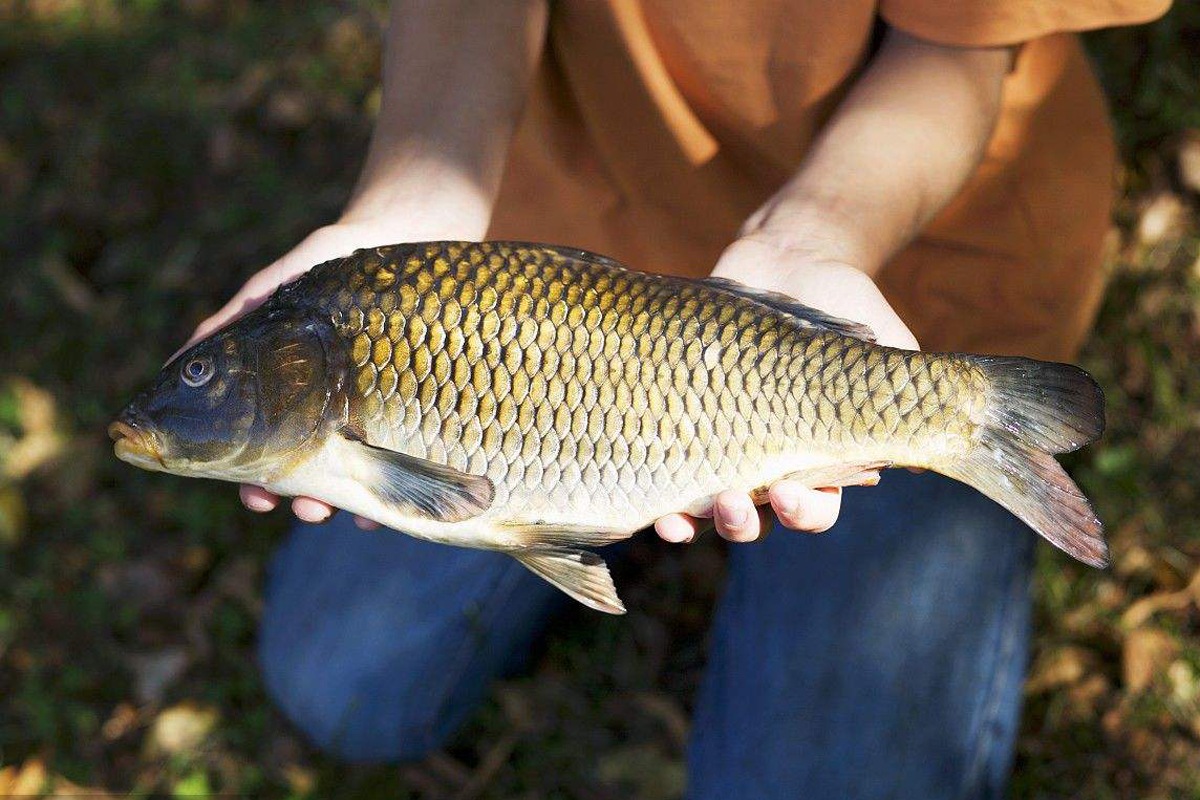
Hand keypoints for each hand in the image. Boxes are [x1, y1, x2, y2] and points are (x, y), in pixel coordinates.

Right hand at [181, 216, 483, 528]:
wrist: (411, 242)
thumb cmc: (337, 268)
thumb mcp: (280, 289)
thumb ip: (235, 327)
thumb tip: (173, 368)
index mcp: (293, 397)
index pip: (265, 452)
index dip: (254, 481)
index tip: (254, 496)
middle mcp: (333, 417)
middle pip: (310, 474)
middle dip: (299, 500)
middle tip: (297, 507)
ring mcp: (376, 420)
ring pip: (354, 480)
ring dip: (338, 503)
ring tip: (328, 511)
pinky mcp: (417, 417)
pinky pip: (405, 467)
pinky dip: (390, 496)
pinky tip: (381, 511)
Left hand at [654, 236, 918, 544]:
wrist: (790, 259)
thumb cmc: (849, 305)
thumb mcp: (887, 347)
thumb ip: (904, 393)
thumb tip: (931, 442)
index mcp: (821, 459)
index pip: (817, 510)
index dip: (804, 513)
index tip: (789, 494)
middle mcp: (771, 463)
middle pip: (757, 520)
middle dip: (741, 523)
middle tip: (731, 505)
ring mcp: (722, 446)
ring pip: (705, 507)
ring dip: (691, 521)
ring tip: (676, 519)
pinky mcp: (679, 421)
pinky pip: (664, 468)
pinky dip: (653, 486)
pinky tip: (645, 494)